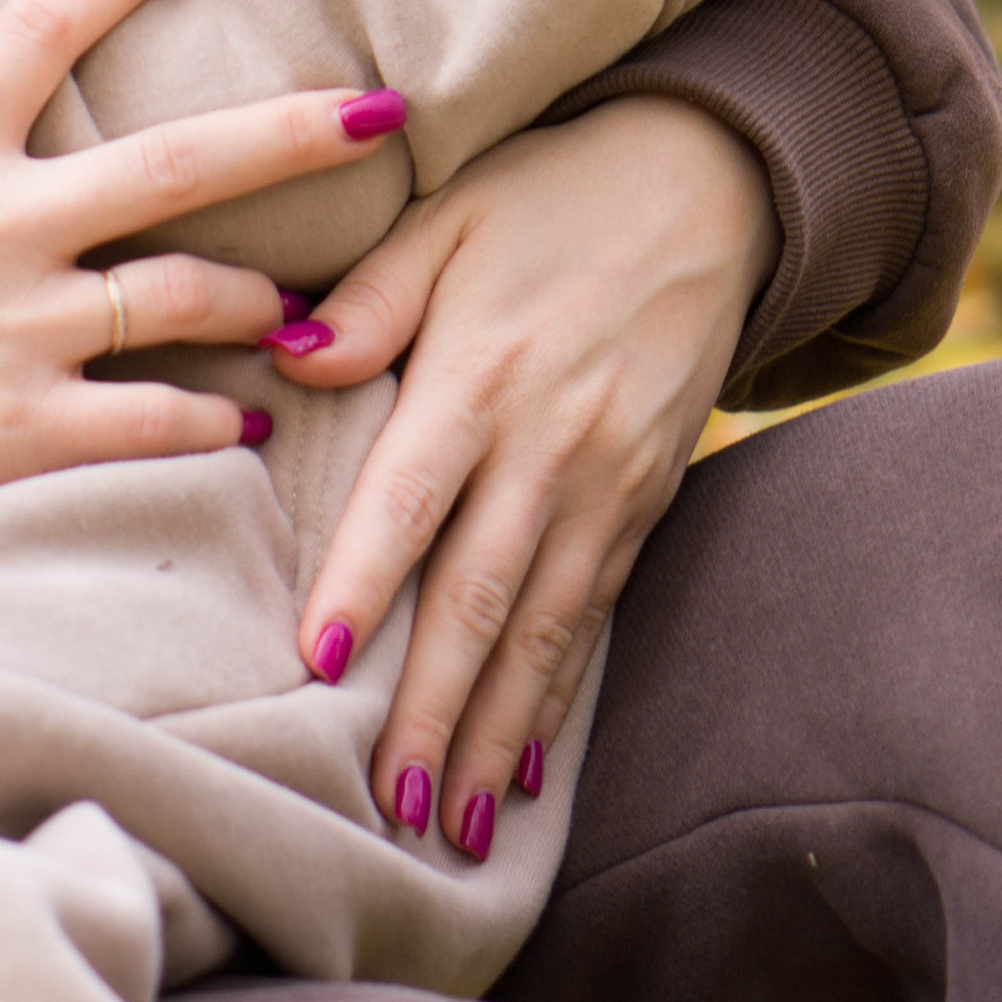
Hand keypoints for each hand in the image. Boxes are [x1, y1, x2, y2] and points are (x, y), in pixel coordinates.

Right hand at [0, 0, 399, 529]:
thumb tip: (2, 99)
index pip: (40, 25)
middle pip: (178, 163)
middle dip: (294, 134)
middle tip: (381, 114)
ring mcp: (15, 328)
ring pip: (188, 298)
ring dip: (259, 300)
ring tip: (298, 311)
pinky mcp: (16, 429)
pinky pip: (153, 420)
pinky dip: (213, 420)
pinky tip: (246, 422)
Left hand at [281, 95, 777, 848]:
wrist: (713, 179)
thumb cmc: (553, 190)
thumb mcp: (452, 212)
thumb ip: (372, 295)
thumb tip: (288, 356)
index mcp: (483, 373)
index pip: (409, 500)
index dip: (362, 585)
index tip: (317, 668)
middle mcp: (549, 442)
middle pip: (479, 595)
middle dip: (432, 709)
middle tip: (383, 806)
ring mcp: (610, 480)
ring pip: (542, 629)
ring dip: (496, 731)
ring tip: (450, 823)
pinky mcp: (649, 497)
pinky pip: (595, 614)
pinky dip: (559, 696)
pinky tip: (527, 767)